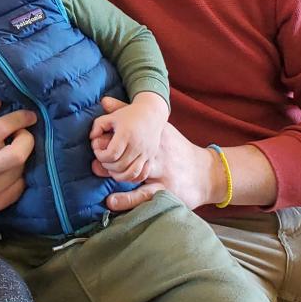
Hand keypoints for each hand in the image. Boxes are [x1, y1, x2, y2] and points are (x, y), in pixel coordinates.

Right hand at [0, 98, 36, 211]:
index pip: (2, 128)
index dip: (20, 119)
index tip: (29, 116)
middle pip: (19, 154)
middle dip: (27, 139)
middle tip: (22, 134)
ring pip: (21, 168)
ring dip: (20, 156)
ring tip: (8, 151)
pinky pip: (20, 185)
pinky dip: (18, 174)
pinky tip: (7, 168)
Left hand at [89, 92, 168, 182]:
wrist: (152, 114)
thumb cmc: (128, 115)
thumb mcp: (111, 116)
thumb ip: (98, 126)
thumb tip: (91, 138)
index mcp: (126, 134)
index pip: (111, 154)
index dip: (100, 156)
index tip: (98, 151)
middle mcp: (137, 145)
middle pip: (120, 165)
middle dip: (107, 165)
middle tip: (104, 159)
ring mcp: (146, 153)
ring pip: (132, 173)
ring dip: (119, 175)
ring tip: (112, 168)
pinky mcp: (151, 158)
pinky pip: (142, 174)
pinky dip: (132, 178)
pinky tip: (124, 172)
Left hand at [91, 97, 220, 211]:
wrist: (206, 172)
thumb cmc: (176, 149)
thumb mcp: (158, 129)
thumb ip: (130, 113)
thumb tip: (104, 100)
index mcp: (155, 136)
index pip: (131, 132)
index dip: (112, 137)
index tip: (96, 141)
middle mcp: (158, 152)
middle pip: (131, 151)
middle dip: (110, 156)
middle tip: (94, 160)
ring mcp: (163, 171)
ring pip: (136, 173)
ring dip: (116, 174)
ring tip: (97, 174)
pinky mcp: (167, 190)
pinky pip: (145, 195)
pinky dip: (128, 199)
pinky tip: (112, 201)